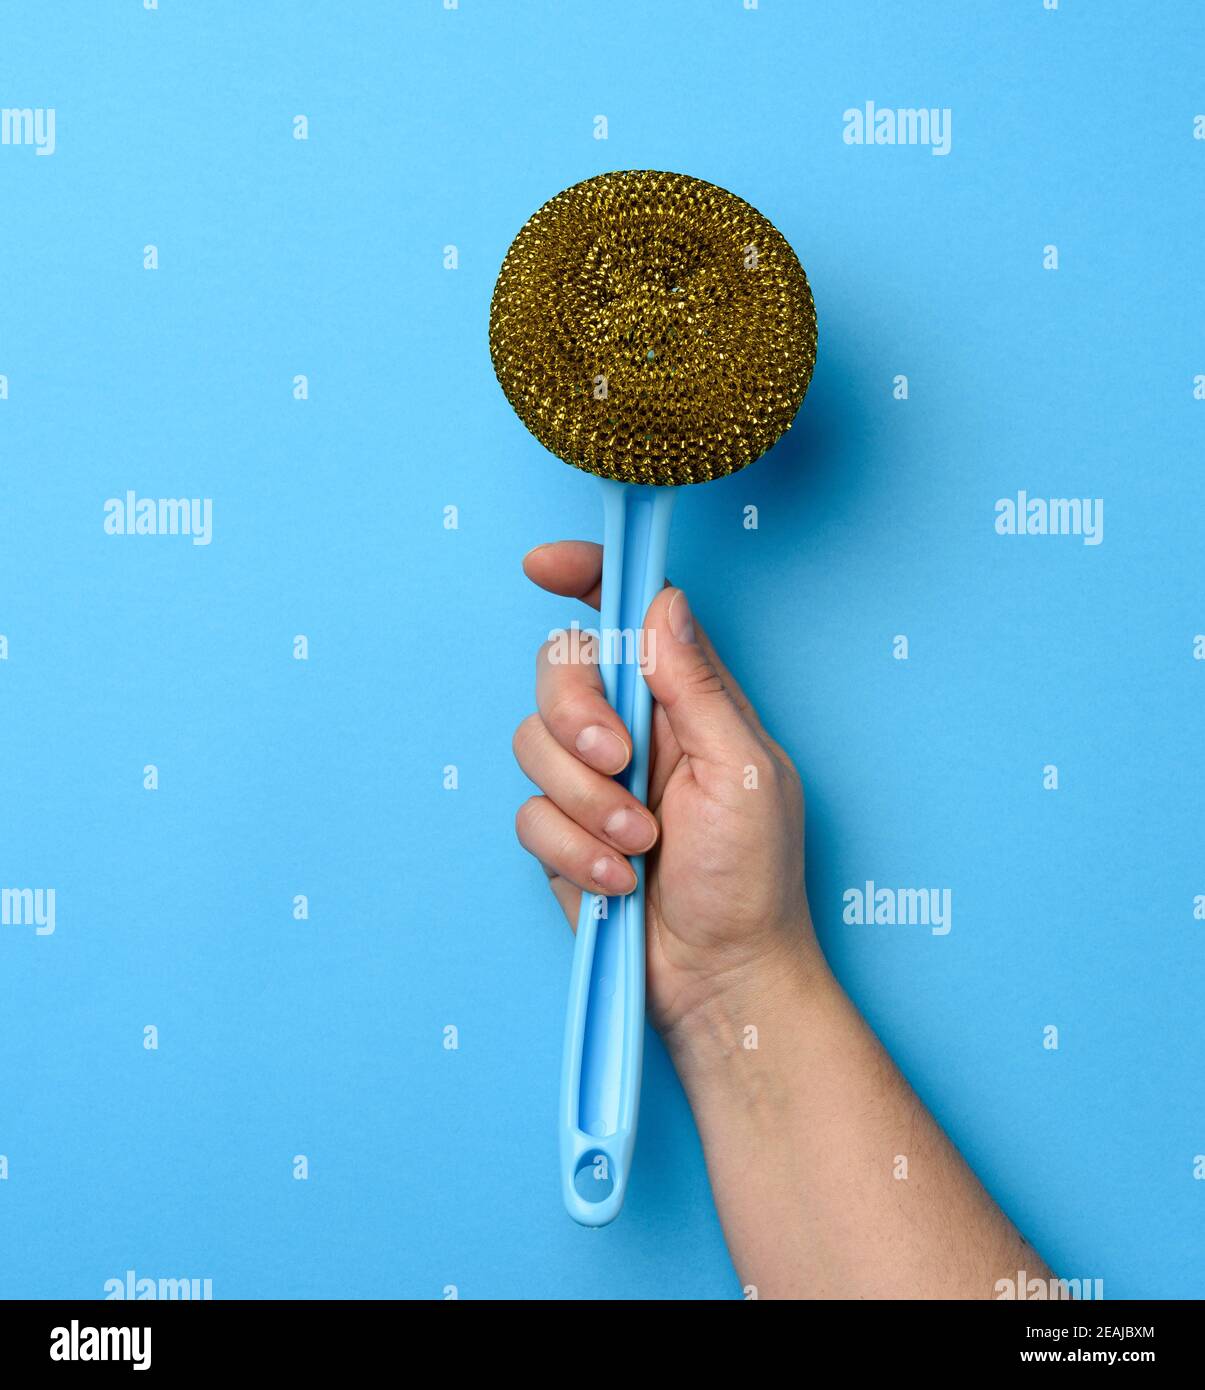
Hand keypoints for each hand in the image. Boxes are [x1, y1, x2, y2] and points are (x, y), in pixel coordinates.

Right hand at [513, 540, 824, 1037]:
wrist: (722, 979)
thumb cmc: (752, 879)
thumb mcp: (740, 771)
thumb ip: (697, 686)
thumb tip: (663, 602)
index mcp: (685, 701)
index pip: (629, 616)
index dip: (587, 578)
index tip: (544, 566)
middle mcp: (634, 731)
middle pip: (562, 669)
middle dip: (576, 712)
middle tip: (620, 761)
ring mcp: (593, 784)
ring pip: (533, 743)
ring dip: (586, 800)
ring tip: (639, 845)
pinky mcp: (562, 834)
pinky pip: (527, 815)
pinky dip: (572, 849)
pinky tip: (617, 881)